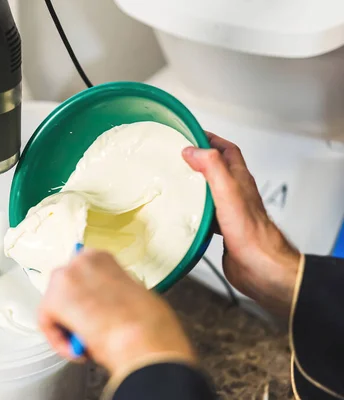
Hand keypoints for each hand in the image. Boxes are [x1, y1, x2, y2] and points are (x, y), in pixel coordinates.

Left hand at [38, 249, 195, 373]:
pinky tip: (77, 349)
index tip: (93, 311)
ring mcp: (65, 278)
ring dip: (66, 324)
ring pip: (54, 303)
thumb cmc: (149, 322)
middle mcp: (79, 261)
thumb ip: (111, 292)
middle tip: (86, 329)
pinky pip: (46, 322)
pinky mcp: (52, 301)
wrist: (143, 336)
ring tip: (85, 341)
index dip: (87, 297)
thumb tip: (105, 305)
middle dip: (73, 310)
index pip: (82, 274)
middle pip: (65, 287)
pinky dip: (58, 339)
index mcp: (100, 256)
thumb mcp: (133, 294)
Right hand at [182, 132, 300, 315]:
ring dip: (196, 183)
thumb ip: (212, 167)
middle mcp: (236, 193)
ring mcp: (230, 211)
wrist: (260, 267)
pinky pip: (207, 212)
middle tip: (180, 155)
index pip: (227, 150)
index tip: (191, 133)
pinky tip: (185, 213)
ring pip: (211, 190)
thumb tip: (193, 149)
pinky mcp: (223, 229)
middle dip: (200, 158)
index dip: (210, 139)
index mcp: (239, 180)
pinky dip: (195, 208)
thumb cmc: (251, 234)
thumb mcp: (228, 192)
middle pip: (219, 168)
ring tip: (177, 179)